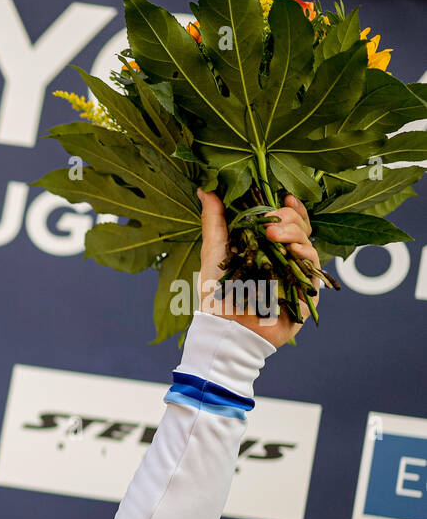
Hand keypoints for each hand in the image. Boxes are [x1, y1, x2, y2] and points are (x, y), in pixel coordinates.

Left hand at [197, 188, 321, 348]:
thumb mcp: (214, 252)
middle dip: (288, 219)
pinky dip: (305, 255)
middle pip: (300, 228)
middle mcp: (284, 258)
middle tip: (269, 223)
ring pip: (308, 243)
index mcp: (266, 247)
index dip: (289, 207)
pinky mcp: (306, 292)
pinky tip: (293, 250)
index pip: (286, 221)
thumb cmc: (216, 295)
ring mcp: (296, 274)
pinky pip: (313, 268)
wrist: (225, 331)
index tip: (284, 197)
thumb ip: (214, 219)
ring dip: (294, 233)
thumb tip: (205, 187)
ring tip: (274, 234)